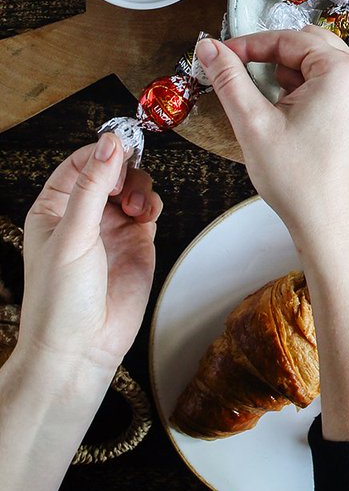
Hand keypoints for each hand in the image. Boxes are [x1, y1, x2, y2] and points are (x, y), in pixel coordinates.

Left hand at [21, 133, 161, 374]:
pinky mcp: (137, 240)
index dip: (100, 152)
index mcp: (54, 210)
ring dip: (139, 188)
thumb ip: (93, 186)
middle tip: (126, 182)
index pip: (78, 164)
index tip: (121, 146)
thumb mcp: (73, 235)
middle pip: (111, 170)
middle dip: (124, 170)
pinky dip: (152, 204)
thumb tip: (109, 143)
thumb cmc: (60, 300)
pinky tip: (145, 217)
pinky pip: (149, 207)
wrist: (83, 347)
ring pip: (133, 185)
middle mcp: (83, 216)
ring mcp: (111, 227)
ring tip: (135, 209)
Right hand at [196, 29, 348, 245]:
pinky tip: (285, 112)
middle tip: (236, 74)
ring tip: (265, 104)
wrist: (327, 220)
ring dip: (286, 71)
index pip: (288, 39)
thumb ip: (229, 79)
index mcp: (341, 71)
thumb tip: (208, 48)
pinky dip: (303, 86)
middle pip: (306, 43)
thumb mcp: (253, 122)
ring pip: (317, 61)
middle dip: (268, 55)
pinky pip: (328, 81)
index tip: (219, 56)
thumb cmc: (297, 178)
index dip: (248, 45)